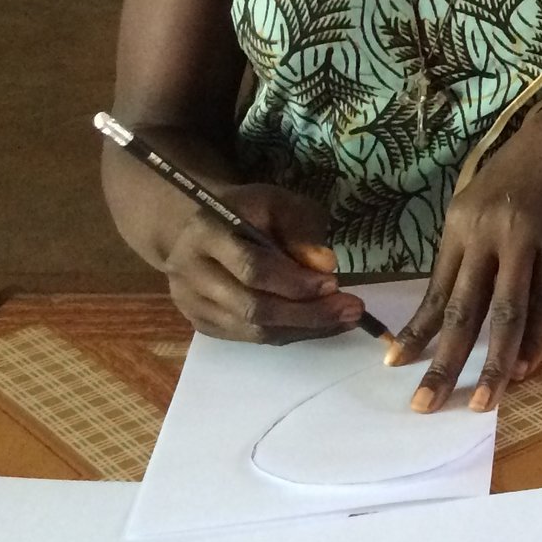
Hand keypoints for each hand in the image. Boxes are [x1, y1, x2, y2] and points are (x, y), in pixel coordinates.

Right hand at [160, 183, 363, 344]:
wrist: (202, 226)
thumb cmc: (248, 211)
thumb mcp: (279, 202)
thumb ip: (301, 228)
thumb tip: (324, 265)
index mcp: (206, 234)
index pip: (252, 269)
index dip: (294, 282)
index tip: (334, 283)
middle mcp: (190, 274)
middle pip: (252, 307)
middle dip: (307, 313)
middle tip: (351, 311)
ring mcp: (191, 304)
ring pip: (252, 330)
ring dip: (303, 328)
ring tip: (344, 320)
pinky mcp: (201, 323)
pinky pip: (249, 339)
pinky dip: (288, 334)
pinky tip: (319, 325)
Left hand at [389, 72, 541, 411]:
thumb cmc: (538, 158)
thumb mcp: (492, 194)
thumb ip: (479, 238)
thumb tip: (468, 290)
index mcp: (460, 220)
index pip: (435, 289)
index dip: (416, 330)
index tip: (396, 364)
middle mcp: (485, 231)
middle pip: (460, 309)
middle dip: (441, 362)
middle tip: (423, 405)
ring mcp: (524, 236)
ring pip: (503, 313)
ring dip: (493, 363)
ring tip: (481, 401)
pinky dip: (537, 336)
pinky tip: (528, 365)